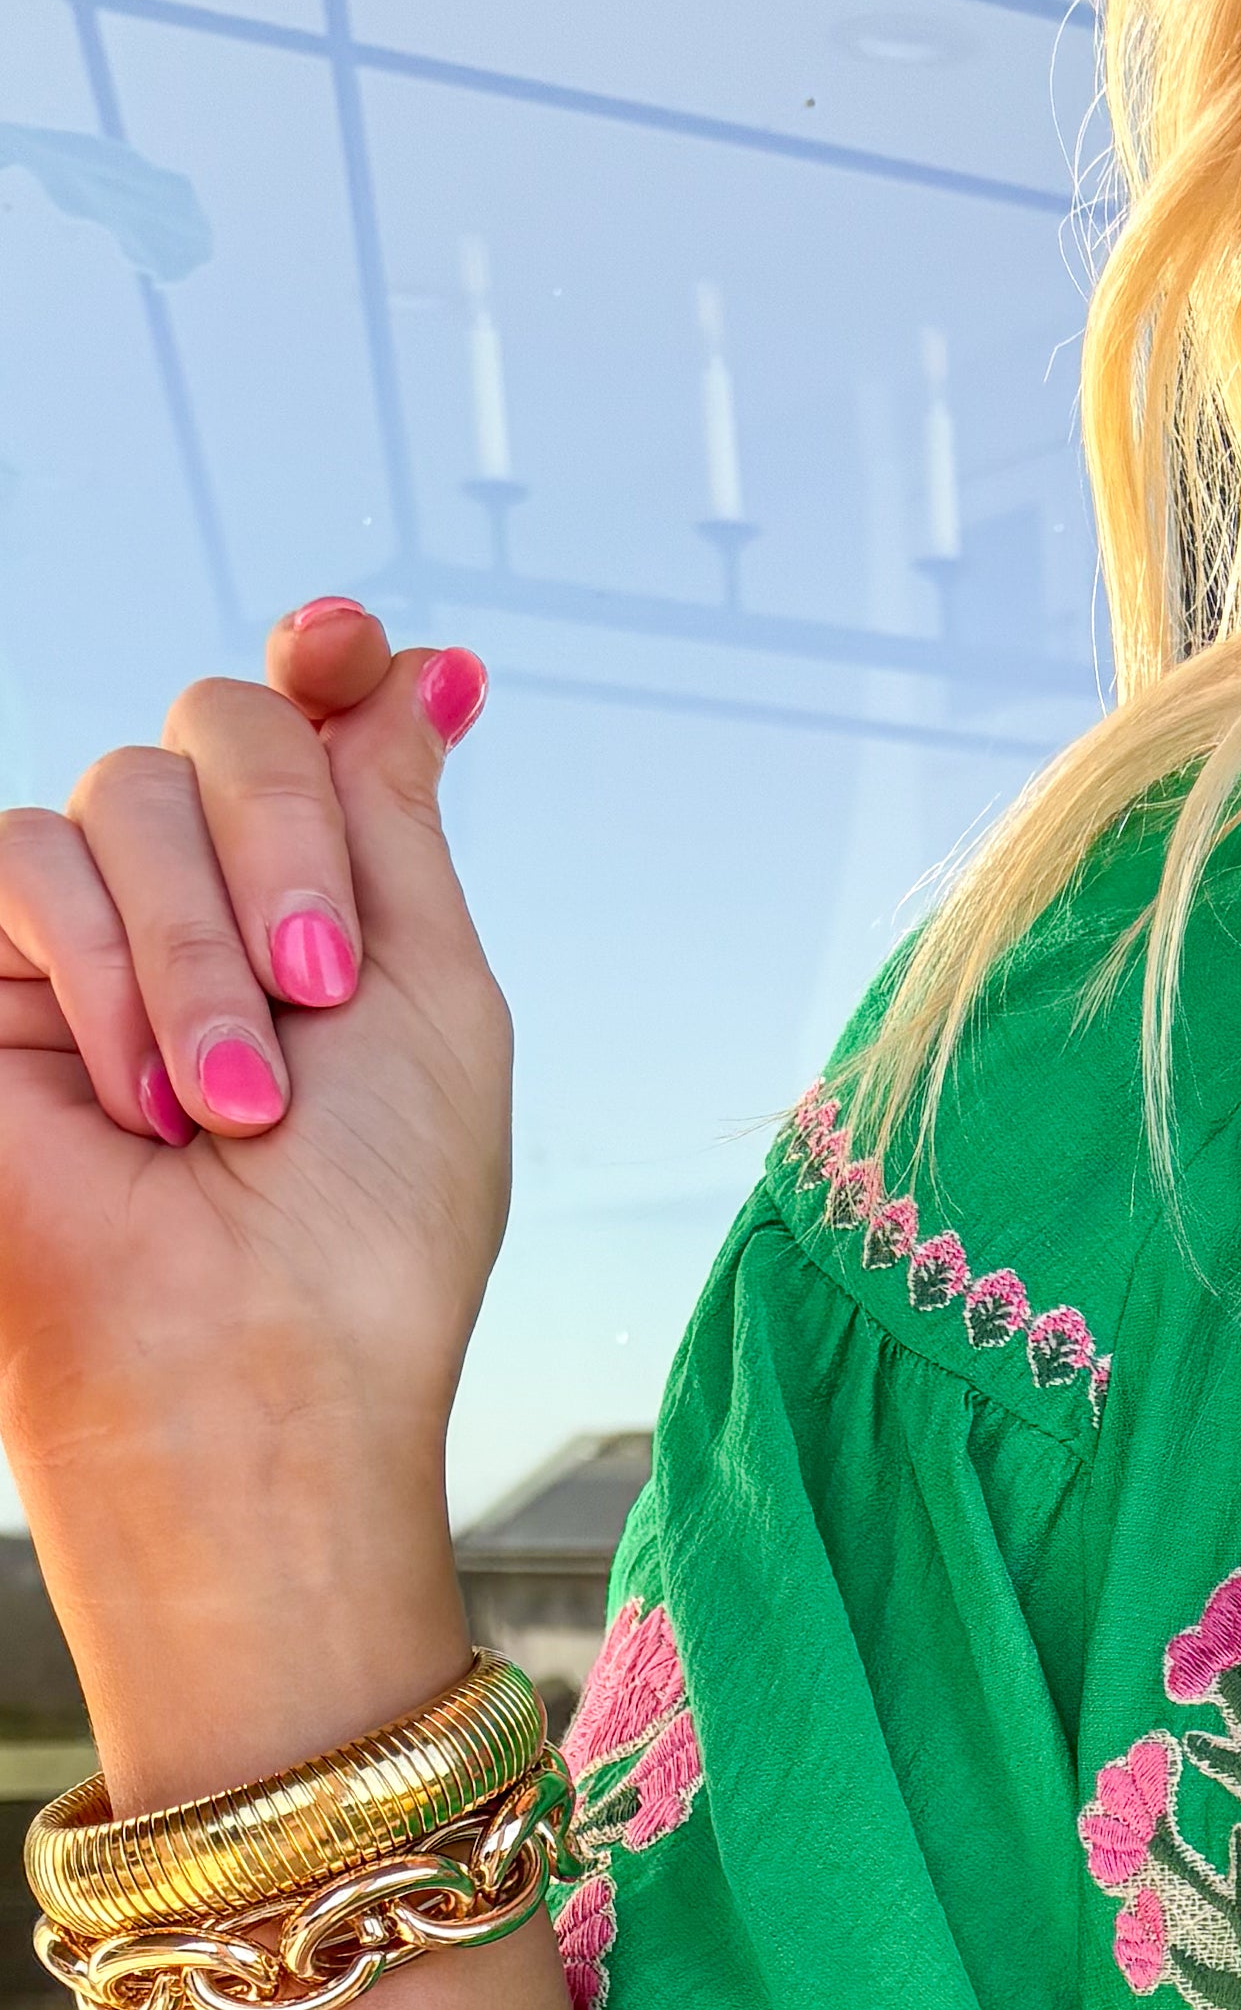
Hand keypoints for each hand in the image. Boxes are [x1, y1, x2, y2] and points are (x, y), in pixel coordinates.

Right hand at [0, 600, 508, 1796]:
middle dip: (287, 847)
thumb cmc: (371, 1235)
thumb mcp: (432, 1000)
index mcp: (320, 915)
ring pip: (124, 790)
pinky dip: (102, 971)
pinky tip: (138, 1097)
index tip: (342, 643)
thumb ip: (396, 821)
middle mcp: (203, 911)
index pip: (304, 720)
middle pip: (221, 723)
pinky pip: (24, 857)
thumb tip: (422, 665)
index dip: (323, 663)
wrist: (251, 1366)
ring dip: (203, 953)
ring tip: (231, 1107)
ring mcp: (86, 940)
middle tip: (319, 996)